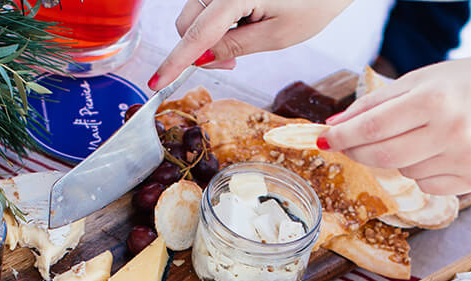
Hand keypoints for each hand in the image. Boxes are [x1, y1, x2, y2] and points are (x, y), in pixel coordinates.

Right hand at [150, 0, 353, 88]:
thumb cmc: (314, 1)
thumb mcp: (277, 35)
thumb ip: (234, 47)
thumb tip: (200, 59)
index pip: (196, 35)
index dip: (175, 62)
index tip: (156, 82)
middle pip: (187, 23)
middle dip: (200, 50)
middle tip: (232, 64)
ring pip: (194, 13)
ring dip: (209, 34)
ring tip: (247, 35)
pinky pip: (207, 3)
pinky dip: (217, 19)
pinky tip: (244, 20)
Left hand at [322, 58, 470, 195]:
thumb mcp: (429, 78)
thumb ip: (380, 101)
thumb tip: (336, 126)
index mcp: (436, 98)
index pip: (372, 127)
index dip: (342, 137)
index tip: (324, 140)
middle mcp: (450, 131)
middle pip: (380, 156)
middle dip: (358, 151)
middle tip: (350, 144)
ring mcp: (464, 160)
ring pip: (403, 172)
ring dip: (397, 158)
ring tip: (423, 134)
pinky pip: (426, 185)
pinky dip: (422, 171)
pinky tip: (442, 151)